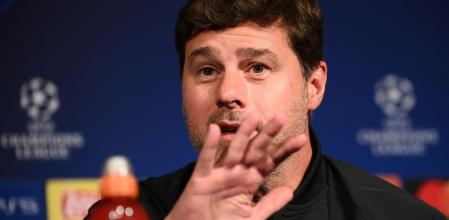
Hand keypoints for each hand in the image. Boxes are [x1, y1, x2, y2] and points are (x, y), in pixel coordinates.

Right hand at [165, 113, 306, 219]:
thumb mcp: (251, 217)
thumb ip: (269, 204)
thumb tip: (289, 191)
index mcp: (249, 181)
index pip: (270, 162)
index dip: (284, 150)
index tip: (302, 139)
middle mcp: (235, 173)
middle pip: (255, 150)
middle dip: (267, 135)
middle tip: (281, 117)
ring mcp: (218, 175)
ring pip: (233, 151)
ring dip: (243, 134)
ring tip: (254, 118)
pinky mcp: (200, 180)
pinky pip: (206, 161)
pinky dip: (210, 146)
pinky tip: (214, 130)